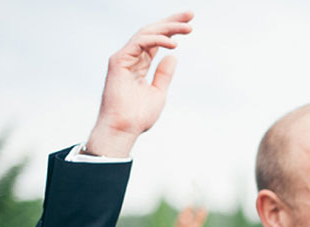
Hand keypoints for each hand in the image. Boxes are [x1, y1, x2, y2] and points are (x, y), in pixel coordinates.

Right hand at [85, 11, 194, 157]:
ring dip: (168, 28)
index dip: (172, 30)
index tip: (190, 23)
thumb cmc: (138, 116)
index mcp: (140, 64)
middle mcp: (131, 57)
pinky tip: (173, 44)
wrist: (124, 129)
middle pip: (152, 32)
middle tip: (190, 14)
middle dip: (171, 21)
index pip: (157, 41)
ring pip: (147, 33)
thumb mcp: (158, 92)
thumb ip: (164, 74)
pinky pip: (140, 42)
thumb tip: (173, 56)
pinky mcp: (119, 61)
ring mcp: (124, 58)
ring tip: (188, 28)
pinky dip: (157, 40)